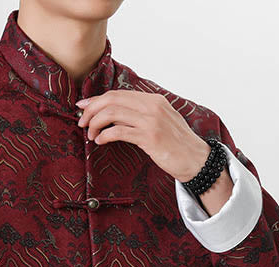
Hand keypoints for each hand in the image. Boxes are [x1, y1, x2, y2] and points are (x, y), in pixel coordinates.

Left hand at [76, 89, 233, 212]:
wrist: (196, 159)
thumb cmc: (176, 145)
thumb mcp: (158, 124)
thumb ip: (138, 117)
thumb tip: (113, 118)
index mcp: (153, 100)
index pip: (118, 94)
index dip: (97, 100)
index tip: (82, 107)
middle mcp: (152, 106)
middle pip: (112, 100)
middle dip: (92, 110)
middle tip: (81, 123)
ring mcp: (151, 120)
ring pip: (113, 114)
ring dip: (96, 123)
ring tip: (90, 135)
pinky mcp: (150, 137)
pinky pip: (119, 131)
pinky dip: (105, 135)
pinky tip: (100, 141)